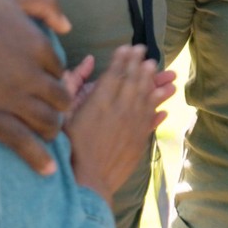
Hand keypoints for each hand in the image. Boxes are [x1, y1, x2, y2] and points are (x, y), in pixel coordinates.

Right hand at [0, 0, 74, 174]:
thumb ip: (46, 4)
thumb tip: (68, 26)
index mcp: (38, 45)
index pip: (61, 71)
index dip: (54, 79)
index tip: (47, 85)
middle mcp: (31, 74)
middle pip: (60, 100)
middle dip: (59, 107)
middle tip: (51, 112)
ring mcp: (11, 98)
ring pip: (47, 123)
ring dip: (51, 131)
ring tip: (47, 135)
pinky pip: (23, 143)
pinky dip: (38, 158)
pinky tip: (48, 170)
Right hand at [65, 44, 177, 204]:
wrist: (87, 180)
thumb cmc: (68, 148)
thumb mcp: (63, 113)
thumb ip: (72, 84)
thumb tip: (86, 62)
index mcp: (100, 100)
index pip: (116, 72)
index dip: (123, 58)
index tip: (128, 46)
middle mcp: (121, 108)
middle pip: (134, 80)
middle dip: (139, 64)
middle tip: (144, 51)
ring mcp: (133, 123)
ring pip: (146, 96)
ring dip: (152, 81)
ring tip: (157, 69)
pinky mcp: (140, 139)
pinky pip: (152, 118)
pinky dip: (158, 108)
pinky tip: (164, 103)